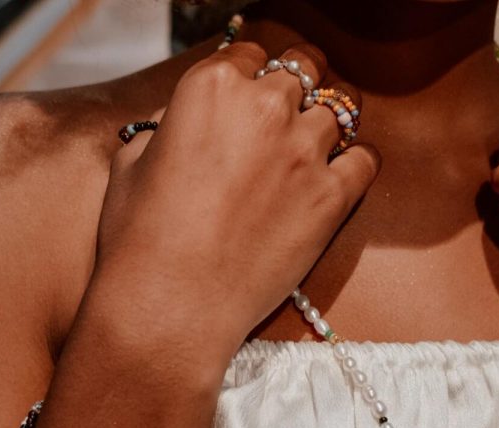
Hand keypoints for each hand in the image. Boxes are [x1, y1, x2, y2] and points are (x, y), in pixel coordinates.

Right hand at [92, 41, 379, 367]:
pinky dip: (357, 161)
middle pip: (302, 69)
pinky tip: (341, 174)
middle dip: (296, 87)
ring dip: (328, 120)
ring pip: (340, 108)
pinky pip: (366, 159)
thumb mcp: (132, 162)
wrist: (171, 304)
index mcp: (211, 87)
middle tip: (289, 114)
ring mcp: (304, 152)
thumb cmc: (140, 238)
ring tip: (314, 144)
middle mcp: (265, 108)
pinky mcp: (331, 198)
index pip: (251, 53)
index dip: (252, 73)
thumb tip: (184, 124)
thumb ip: (169, 126)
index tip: (254, 93)